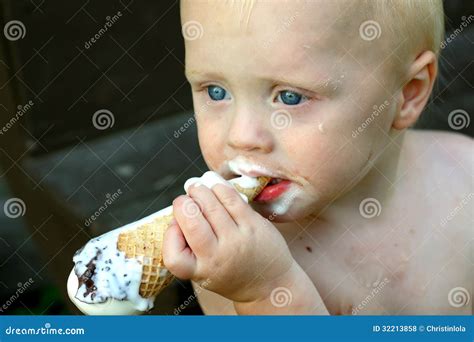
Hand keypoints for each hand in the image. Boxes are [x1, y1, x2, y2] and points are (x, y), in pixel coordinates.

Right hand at [162, 182, 293, 302]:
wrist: (268, 283)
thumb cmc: (230, 271)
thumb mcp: (203, 270)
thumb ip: (188, 245)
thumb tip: (180, 207)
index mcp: (201, 271)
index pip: (173, 256)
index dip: (170, 234)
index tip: (176, 225)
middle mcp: (218, 256)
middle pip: (192, 222)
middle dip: (183, 203)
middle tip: (185, 200)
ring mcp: (237, 239)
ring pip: (211, 204)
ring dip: (200, 190)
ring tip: (197, 188)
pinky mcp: (253, 224)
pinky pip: (231, 198)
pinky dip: (219, 188)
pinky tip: (215, 187)